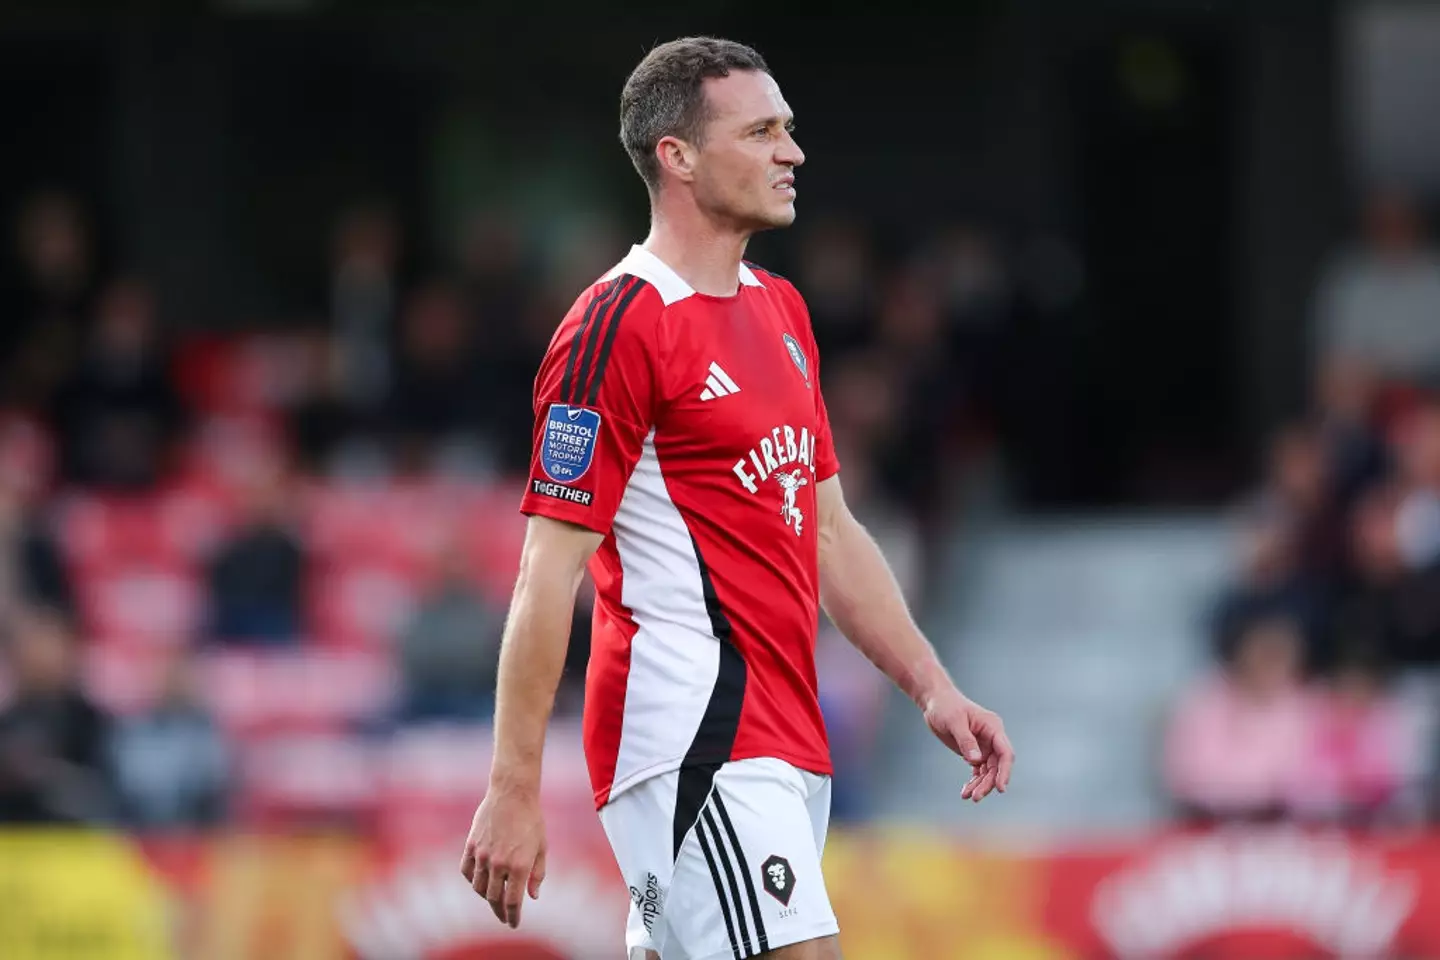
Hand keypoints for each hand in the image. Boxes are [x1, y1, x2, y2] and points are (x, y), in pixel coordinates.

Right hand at [460, 784, 547, 928]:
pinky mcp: (471, 845)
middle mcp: (499, 863)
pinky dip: (472, 880)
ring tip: (494, 898)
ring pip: (479, 887)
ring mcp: (482, 854)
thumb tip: (532, 897)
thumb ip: (537, 874)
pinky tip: (480, 881)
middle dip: (500, 912)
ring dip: (486, 897)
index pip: (512, 902)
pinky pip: (467, 871)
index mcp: (519, 865)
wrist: (512, 793)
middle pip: (494, 898)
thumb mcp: (541, 847)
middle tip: (504, 918)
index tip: (514, 924)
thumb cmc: (531, 819)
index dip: (512, 916)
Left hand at [922, 688, 1014, 802]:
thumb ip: (966, 740)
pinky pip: (978, 770)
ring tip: (967, 796)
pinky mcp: (974, 752)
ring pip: (988, 771)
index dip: (1005, 771)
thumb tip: (976, 761)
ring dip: (980, 785)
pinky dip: (973, 781)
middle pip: (997, 766)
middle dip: (988, 783)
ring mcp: (984, 746)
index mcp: (993, 727)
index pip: (1005, 752)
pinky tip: (965, 792)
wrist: (935, 702)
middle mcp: (992, 738)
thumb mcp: (954, 722)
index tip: (1000, 788)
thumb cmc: (945, 707)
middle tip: (976, 797)